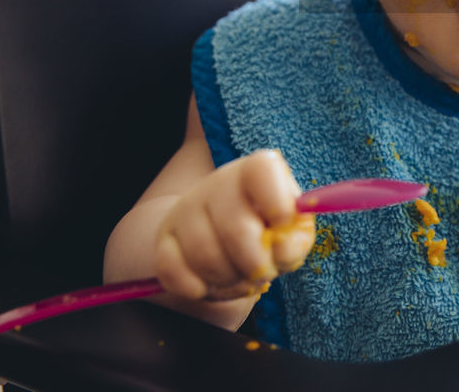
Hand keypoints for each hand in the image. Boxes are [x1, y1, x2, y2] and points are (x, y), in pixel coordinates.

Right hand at [154, 149, 314, 300]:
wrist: (221, 232)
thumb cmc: (266, 229)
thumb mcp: (293, 230)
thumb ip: (295, 238)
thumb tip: (280, 248)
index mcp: (255, 171)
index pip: (262, 170)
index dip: (278, 204)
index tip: (283, 225)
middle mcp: (217, 183)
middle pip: (236, 229)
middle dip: (255, 264)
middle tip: (263, 272)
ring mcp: (186, 209)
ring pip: (205, 256)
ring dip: (229, 280)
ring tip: (240, 278)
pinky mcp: (164, 238)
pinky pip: (173, 271)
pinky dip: (197, 288)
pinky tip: (209, 285)